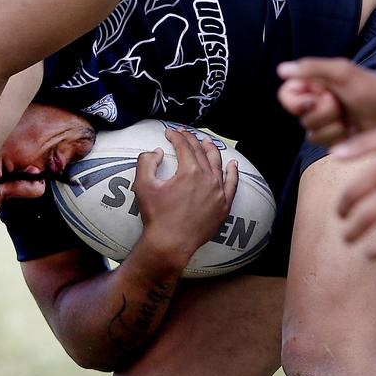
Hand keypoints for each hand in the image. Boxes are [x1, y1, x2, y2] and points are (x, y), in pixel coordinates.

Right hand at [133, 128, 238, 266]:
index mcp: (190, 171)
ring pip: (218, 165)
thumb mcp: (143, 185)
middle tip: (182, 134)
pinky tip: (233, 164)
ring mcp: (219, 193)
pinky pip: (232, 185)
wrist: (170, 243)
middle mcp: (208, 179)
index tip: (169, 132)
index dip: (175, 136)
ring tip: (206, 142)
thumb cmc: (156, 215)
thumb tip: (159, 152)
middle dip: (191, 140)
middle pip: (201, 152)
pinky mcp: (224, 206)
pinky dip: (233, 173)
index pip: (184, 146)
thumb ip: (147, 161)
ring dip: (211, 151)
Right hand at [277, 58, 375, 144]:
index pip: (285, 96)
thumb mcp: (341, 72)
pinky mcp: (334, 138)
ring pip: (312, 134)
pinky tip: (352, 130)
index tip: (316, 98)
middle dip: (324, 113)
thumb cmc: (370, 85)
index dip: (297, 102)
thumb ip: (312, 68)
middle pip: (301, 118)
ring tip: (350, 118)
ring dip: (333, 127)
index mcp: (311, 86)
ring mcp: (324, 122)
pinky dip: (339, 137)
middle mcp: (313, 104)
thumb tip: (281, 69)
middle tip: (341, 104)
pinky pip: (324, 145)